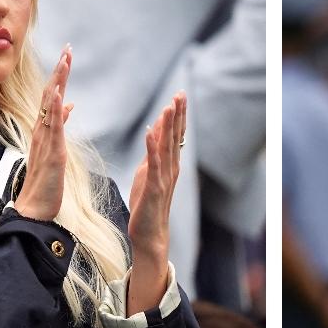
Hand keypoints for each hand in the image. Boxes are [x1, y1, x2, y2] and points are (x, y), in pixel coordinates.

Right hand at [14, 45, 74, 220]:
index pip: (52, 96)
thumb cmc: (46, 180)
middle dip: (59, 72)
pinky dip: (55, 109)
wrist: (35, 208)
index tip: (67, 56)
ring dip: (57, 83)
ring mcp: (46, 141)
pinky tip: (59, 94)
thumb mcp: (57, 147)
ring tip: (64, 62)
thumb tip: (70, 105)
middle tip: (68, 50)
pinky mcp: (52, 153)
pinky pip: (52, 128)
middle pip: (49, 95)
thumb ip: (61, 124)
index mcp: (45, 129)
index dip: (59, 75)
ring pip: (50, 106)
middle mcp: (42, 131)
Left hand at [127, 92, 186, 260]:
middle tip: (180, 93)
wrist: (149, 234)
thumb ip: (152, 154)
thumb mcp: (147, 174)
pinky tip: (150, 133)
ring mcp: (164, 177)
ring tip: (169, 106)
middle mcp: (171, 168)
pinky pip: (153, 164)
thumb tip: (153, 134)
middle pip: (175, 137)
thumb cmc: (147, 205)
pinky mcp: (155, 187)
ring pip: (167, 147)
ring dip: (168, 126)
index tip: (179, 96)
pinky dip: (152, 147)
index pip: (175, 135)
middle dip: (177, 115)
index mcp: (169, 164)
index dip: (177, 116)